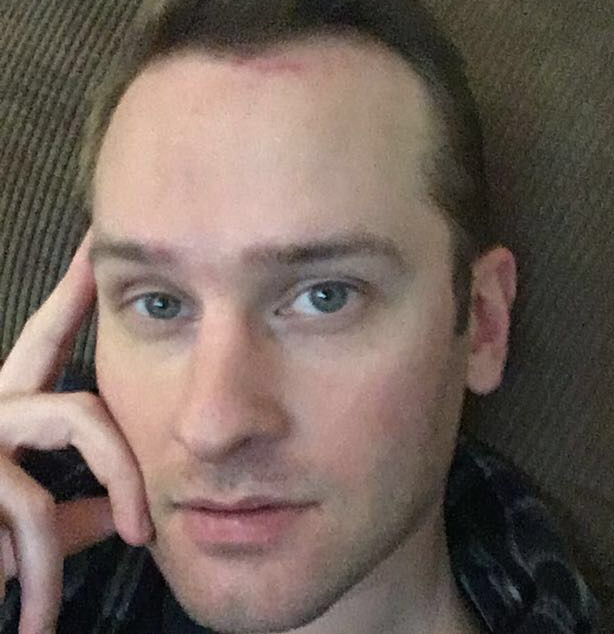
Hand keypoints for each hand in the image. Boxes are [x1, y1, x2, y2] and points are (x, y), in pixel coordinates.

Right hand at [0, 231, 152, 633]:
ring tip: (84, 588)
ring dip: (89, 524)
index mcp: (9, 410)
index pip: (48, 337)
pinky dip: (41, 578)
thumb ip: (81, 502)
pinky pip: (36, 515)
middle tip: (141, 533)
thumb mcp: (29, 520)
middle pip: (83, 405)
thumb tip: (123, 510)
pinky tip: (34, 621)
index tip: (98, 245)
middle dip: (122, 464)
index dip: (73, 292)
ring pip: (69, 446)